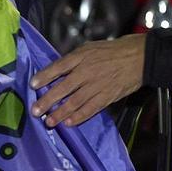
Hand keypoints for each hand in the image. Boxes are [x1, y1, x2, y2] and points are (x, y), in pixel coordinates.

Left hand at [31, 36, 146, 126]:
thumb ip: (75, 59)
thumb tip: (59, 70)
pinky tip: (69, 123)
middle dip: (47, 100)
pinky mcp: (107, 96)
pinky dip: (79, 117)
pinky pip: (90, 109)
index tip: (32, 85)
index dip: (44, 76)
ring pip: (74, 102)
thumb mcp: (91, 47)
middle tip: (36, 110)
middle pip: (63, 88)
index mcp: (81, 56)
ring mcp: (97, 85)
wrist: (139, 57)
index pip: (58, 67)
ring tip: (49, 121)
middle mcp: (86, 71)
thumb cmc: (114, 50)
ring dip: (60, 113)